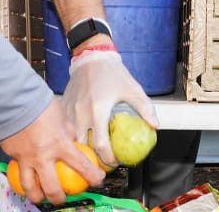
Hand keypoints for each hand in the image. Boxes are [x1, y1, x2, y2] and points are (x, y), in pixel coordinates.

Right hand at [0, 98, 104, 203]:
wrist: (13, 101)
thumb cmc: (40, 105)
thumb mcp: (62, 117)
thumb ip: (67, 132)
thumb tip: (73, 140)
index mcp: (60, 144)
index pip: (82, 166)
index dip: (92, 177)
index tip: (97, 181)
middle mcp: (43, 156)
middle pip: (52, 188)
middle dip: (59, 198)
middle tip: (62, 198)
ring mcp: (26, 159)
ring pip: (30, 187)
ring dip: (36, 196)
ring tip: (39, 197)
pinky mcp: (12, 156)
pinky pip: (17, 169)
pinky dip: (21, 175)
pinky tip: (24, 176)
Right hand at [61, 49, 159, 166]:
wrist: (91, 56)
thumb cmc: (112, 72)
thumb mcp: (132, 89)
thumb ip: (145, 108)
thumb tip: (155, 126)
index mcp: (98, 110)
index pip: (101, 145)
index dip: (109, 159)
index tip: (116, 162)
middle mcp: (81, 113)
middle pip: (83, 147)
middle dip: (93, 159)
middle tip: (103, 163)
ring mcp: (70, 111)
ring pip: (72, 139)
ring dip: (82, 149)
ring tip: (93, 153)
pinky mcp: (63, 107)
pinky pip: (66, 128)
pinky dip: (73, 136)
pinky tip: (82, 138)